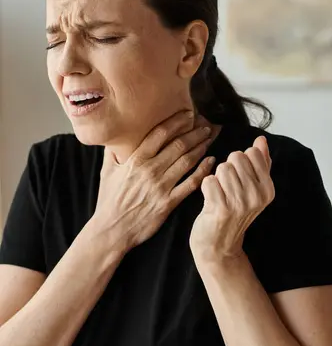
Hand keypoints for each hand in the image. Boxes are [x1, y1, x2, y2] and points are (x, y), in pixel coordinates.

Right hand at [93, 110, 215, 253]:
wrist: (112, 230)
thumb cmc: (109, 201)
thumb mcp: (107, 172)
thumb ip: (113, 152)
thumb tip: (116, 136)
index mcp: (135, 160)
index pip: (159, 134)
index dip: (176, 122)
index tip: (188, 114)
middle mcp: (150, 171)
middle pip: (178, 145)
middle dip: (195, 133)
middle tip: (207, 125)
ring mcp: (160, 187)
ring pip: (187, 161)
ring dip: (201, 147)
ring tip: (210, 138)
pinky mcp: (168, 203)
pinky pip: (190, 184)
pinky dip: (203, 171)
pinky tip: (211, 162)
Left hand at [189, 135, 274, 261]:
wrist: (219, 246)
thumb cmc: (233, 214)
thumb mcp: (252, 189)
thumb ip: (260, 163)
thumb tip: (261, 140)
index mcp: (268, 189)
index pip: (251, 153)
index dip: (239, 163)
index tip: (239, 181)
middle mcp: (257, 196)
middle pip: (235, 158)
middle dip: (227, 169)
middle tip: (227, 190)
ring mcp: (240, 203)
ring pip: (222, 168)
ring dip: (216, 179)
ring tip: (219, 196)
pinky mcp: (221, 208)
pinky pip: (209, 180)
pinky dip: (206, 188)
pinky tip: (211, 201)